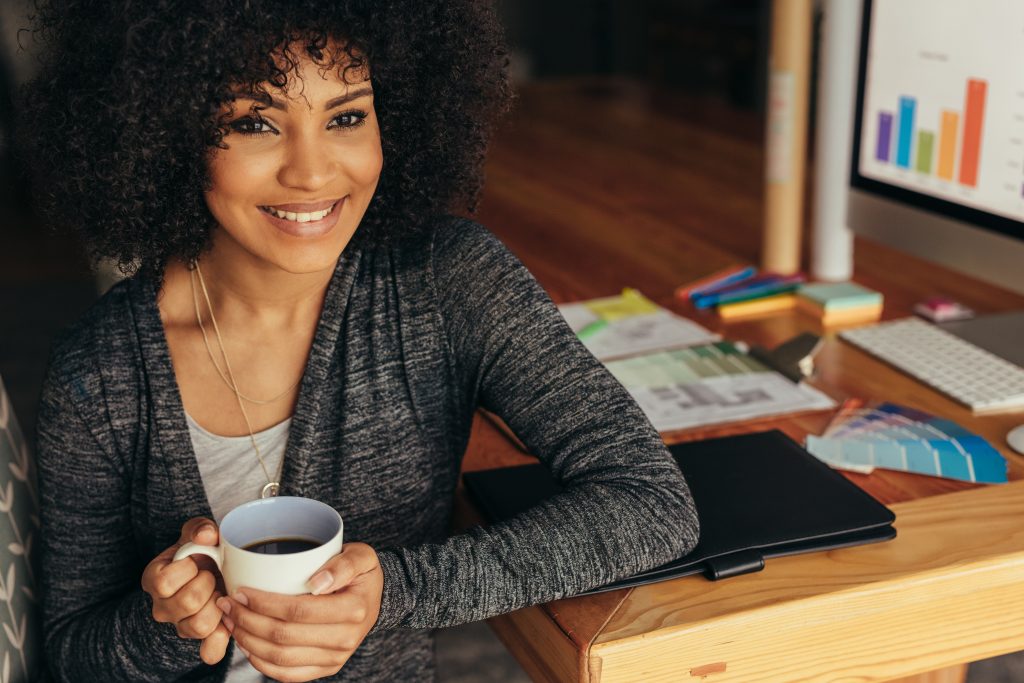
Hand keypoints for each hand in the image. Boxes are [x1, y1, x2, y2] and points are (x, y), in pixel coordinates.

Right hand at [141, 517, 230, 664]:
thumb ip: (199, 529)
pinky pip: (210, 651)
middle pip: (187, 603)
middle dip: (208, 584)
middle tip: (213, 576)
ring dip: (218, 606)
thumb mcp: (196, 535)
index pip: (163, 583)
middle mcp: (163, 608)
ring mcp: (180, 626)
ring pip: (200, 626)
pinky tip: (228, 618)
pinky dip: (223, 637)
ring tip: (220, 593)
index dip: (187, 569)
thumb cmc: (201, 554)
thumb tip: (206, 536)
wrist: (206, 573)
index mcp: (155, 581)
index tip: (197, 561)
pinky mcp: (201, 641)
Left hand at [217, 542, 383, 681]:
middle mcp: (345, 639)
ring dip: (248, 641)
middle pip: (284, 637)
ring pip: (280, 658)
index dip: (264, 604)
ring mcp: (335, 658)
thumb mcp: (360, 556)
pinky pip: (288, 674)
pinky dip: (261, 663)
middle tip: (228, 604)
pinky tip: (246, 644)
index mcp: (353, 610)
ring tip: (231, 621)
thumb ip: (343, 564)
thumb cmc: (361, 573)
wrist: (374, 598)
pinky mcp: (326, 669)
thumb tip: (316, 583)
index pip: (298, 611)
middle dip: (248, 621)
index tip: (241, 590)